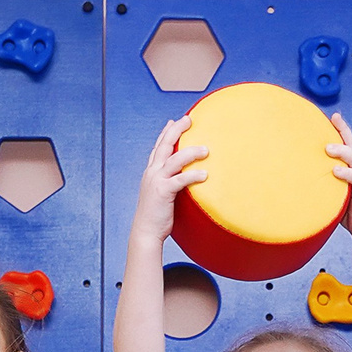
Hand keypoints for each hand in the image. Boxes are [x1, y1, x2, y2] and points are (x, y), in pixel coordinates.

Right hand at [133, 115, 208, 246]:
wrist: (146, 232)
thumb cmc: (156, 216)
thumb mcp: (161, 194)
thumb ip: (169, 182)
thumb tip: (182, 178)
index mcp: (151, 172)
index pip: (158, 147)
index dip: (165, 132)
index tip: (174, 121)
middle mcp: (152, 173)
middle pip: (164, 145)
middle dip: (176, 130)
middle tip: (188, 119)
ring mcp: (157, 181)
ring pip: (174, 159)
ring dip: (191, 152)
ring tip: (206, 149)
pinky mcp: (163, 192)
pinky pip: (180, 180)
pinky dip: (193, 175)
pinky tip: (205, 174)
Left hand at [328, 114, 351, 238]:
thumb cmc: (346, 211)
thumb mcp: (331, 193)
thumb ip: (322, 183)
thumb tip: (298, 179)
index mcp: (349, 168)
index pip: (346, 144)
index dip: (341, 129)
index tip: (333, 116)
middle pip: (351, 145)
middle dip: (344, 130)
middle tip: (334, 118)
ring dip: (342, 151)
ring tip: (328, 148)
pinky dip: (346, 173)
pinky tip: (335, 171)